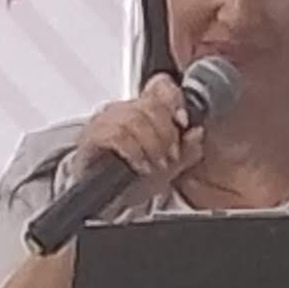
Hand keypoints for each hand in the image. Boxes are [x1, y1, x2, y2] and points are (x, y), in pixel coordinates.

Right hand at [67, 79, 202, 214]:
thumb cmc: (130, 181)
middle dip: (166, 134)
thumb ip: (187, 151)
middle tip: (171, 156)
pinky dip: (134, 151)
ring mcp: (104, 121)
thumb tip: (197, 132)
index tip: (183, 122)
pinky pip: (117, 134)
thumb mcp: (167, 168)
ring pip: (134, 119)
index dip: (174, 99)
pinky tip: (140, 165)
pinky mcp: (91, 136)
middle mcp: (123, 110)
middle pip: (150, 105)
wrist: (102, 202)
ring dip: (151, 145)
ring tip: (155, 165)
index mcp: (142, 111)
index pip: (160, 85)